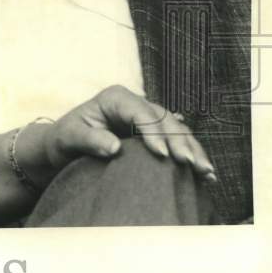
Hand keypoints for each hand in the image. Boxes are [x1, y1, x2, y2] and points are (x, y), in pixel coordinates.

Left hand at [20, 85, 216, 186]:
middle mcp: (135, 104)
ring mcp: (147, 118)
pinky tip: (207, 174)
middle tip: (190, 164)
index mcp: (115, 98)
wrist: (66, 147)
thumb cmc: (65, 139)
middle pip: (164, 120)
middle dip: (180, 142)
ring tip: (205, 172)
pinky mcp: (155, 134)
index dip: (154, 132)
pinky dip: (192, 156)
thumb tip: (114, 147)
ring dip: (193, 150)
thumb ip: (89, 140)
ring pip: (177, 130)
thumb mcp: (69, 137)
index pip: (140, 112)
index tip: (162, 154)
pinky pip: (178, 142)